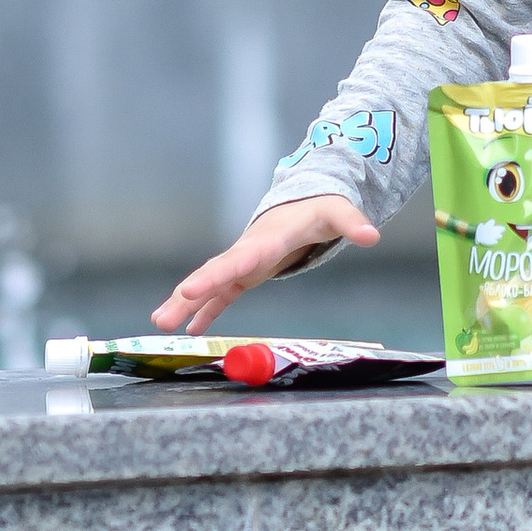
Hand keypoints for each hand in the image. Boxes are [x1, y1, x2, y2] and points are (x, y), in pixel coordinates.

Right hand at [152, 195, 377, 334]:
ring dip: (185, 304)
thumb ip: (352, 222)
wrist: (303, 201)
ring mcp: (243, 263)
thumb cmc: (319, 207)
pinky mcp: (245, 273)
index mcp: (267, 239)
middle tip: (163, 315)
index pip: (240, 258)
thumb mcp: (337, 212)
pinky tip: (188, 329)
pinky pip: (221, 295)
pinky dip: (205, 311)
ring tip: (160, 324)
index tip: (191, 288)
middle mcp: (248, 251)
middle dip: (190, 294)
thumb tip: (372, 234)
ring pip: (210, 284)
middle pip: (215, 273)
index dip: (217, 274)